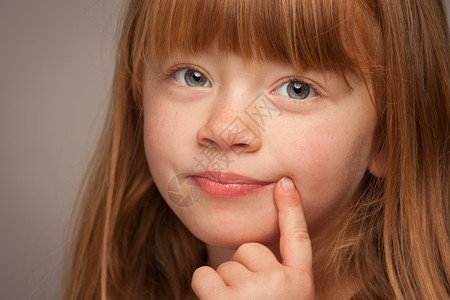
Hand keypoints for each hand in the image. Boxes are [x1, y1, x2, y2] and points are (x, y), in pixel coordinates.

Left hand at [191, 177, 313, 298]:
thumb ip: (277, 278)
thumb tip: (250, 252)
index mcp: (300, 284)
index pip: (297, 237)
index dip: (291, 208)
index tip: (285, 182)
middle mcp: (281, 283)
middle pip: (248, 249)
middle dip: (242, 271)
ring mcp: (254, 290)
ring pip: (225, 265)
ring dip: (223, 286)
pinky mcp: (224, 299)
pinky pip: (202, 275)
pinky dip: (204, 289)